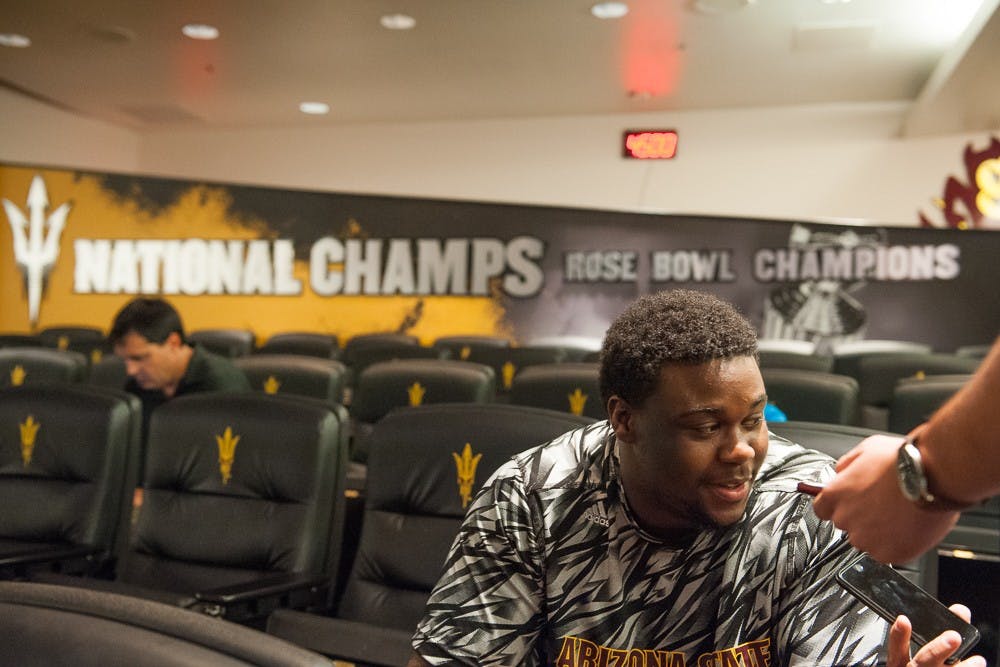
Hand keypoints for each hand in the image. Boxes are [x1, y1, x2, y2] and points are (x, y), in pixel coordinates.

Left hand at [811, 435, 958, 562]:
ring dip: (878, 532)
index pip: (822, 509)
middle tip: (883, 505)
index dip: (836, 506)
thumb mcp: (866, 450)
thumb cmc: (904, 461)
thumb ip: (847, 465)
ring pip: (866, 541)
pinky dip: (896, 544)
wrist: (936, 476)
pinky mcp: (889, 554)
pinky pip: (887, 553)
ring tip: (899, 515)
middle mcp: (846, 519)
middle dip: (861, 517)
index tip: (848, 503)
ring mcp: (866, 539)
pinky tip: (908, 527)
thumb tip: (841, 472)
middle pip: (846, 525)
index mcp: (835, 494)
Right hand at [886, 604, 984, 666]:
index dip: (898, 635)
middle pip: (921, 663)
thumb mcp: (927, 650)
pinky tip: (977, 665)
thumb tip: (961, 610)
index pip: (897, 649)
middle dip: (937, 650)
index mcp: (901, 663)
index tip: (903, 620)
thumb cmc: (925, 665)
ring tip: (978, 660)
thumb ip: (941, 629)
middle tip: (953, 637)